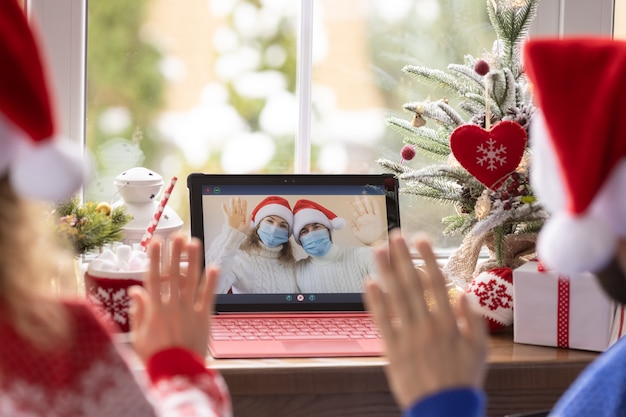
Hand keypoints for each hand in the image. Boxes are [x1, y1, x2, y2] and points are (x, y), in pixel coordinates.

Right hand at [129, 235, 217, 361]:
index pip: (154, 277)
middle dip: (175, 253)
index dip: (155, 259)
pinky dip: (211, 282)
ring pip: (191, 280)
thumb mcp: (138, 335)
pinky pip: (208, 296)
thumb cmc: (154, 356)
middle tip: (178, 234)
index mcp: (154, 309)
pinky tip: (214, 266)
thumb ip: (138, 311)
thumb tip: (135, 290)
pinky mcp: (204, 318)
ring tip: (195, 242)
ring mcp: (189, 310)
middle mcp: (172, 305)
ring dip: (193, 260)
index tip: (156, 242)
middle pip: (173, 273)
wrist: (175, 373)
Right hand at [222, 197, 248, 232]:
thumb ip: (249, 219)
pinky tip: (223, 204)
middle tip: (238, 197)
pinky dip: (224, 208)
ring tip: (232, 199)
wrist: (234, 236)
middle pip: (238, 207)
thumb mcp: (247, 226)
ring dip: (232, 203)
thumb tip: (251, 213)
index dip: (244, 205)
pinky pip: (225, 212)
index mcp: (243, 217)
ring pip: (232, 208)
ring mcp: (232, 216)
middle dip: (238, 203)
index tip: (244, 200)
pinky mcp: (227, 218)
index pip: (244, 209)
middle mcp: (237, 216)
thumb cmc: (241, 232)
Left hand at [350, 196, 384, 245]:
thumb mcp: (357, 234)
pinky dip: (376, 205)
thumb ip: (353, 227)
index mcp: (361, 221)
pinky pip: (377, 210)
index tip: (348, 202)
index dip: (351, 207)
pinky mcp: (378, 218)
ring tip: (364, 195)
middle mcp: (366, 218)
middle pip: (361, 207)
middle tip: (356, 195)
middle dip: (358, 201)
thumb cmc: (368, 240)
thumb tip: (349, 221)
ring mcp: (372, 217)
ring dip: (366, 201)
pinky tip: (374, 200)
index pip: (355, 212)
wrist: (376, 242)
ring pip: (368, 207)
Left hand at [364, 229, 486, 409]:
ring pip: (395, 297)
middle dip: (402, 257)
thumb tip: (464, 293)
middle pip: (412, 284)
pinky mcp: (392, 350)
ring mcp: (408, 337)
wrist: (444, 411)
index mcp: (450, 323)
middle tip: (394, 236)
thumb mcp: (480, 349)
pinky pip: (382, 321)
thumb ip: (475, 320)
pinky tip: (369, 283)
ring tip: (378, 251)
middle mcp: (427, 326)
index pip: (436, 282)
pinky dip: (375, 301)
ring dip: (386, 271)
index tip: (420, 240)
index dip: (426, 258)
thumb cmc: (463, 380)